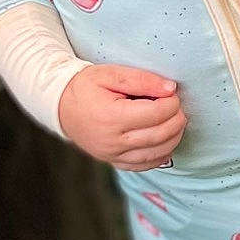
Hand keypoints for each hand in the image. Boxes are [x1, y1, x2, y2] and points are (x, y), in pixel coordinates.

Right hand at [59, 65, 186, 167]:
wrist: (61, 106)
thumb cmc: (85, 87)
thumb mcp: (110, 74)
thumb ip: (142, 79)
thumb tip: (170, 89)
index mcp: (111, 117)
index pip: (156, 114)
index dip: (171, 103)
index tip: (172, 93)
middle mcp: (113, 141)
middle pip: (160, 135)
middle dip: (177, 119)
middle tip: (177, 106)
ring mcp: (113, 155)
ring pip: (157, 153)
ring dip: (174, 137)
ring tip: (175, 121)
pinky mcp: (114, 162)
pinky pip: (145, 165)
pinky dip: (161, 154)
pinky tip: (166, 141)